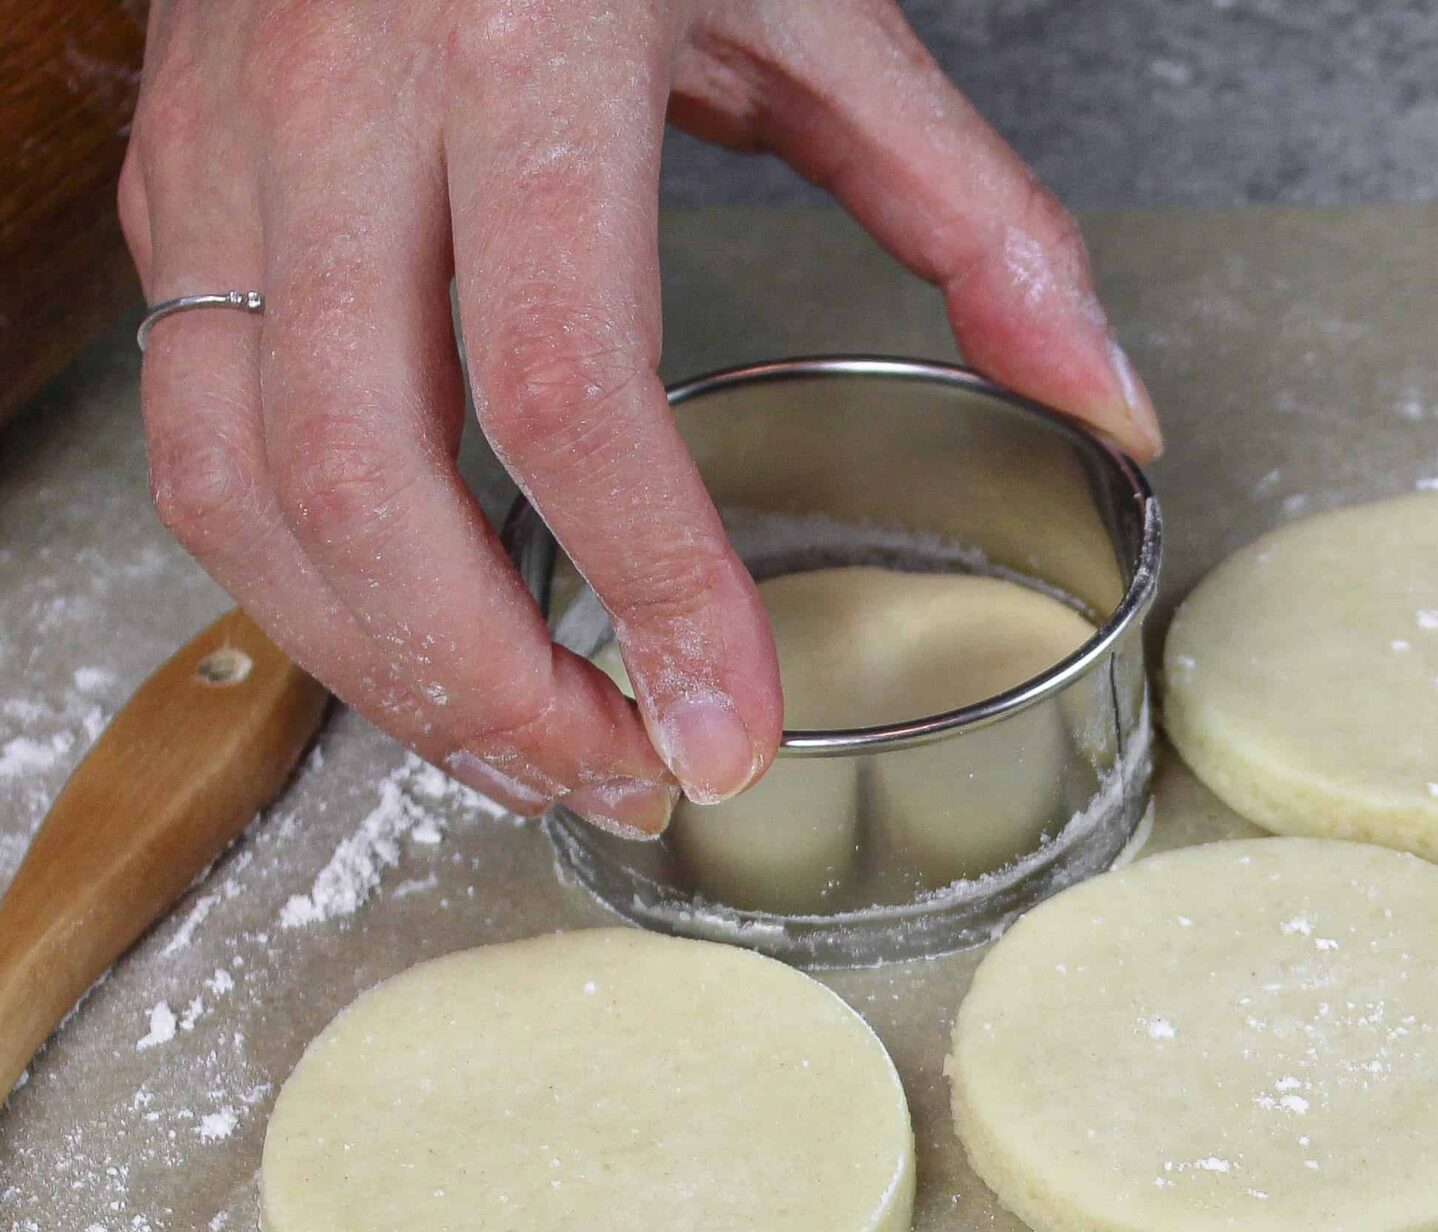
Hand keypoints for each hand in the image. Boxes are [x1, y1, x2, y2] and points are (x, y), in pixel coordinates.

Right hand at [119, 0, 1161, 835]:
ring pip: (245, 489)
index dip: (652, 590)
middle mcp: (343, 100)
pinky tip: (415, 653)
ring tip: (526, 759)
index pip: (566, 382)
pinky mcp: (176, 196)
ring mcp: (231, 153)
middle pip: (367, 476)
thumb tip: (1100, 396)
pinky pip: (200, 446)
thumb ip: (967, 208)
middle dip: (494, 685)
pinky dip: (300, 590)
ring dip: (383, 673)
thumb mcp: (813, 0)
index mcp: (523, 38)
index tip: (727, 731)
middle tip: (617, 787)